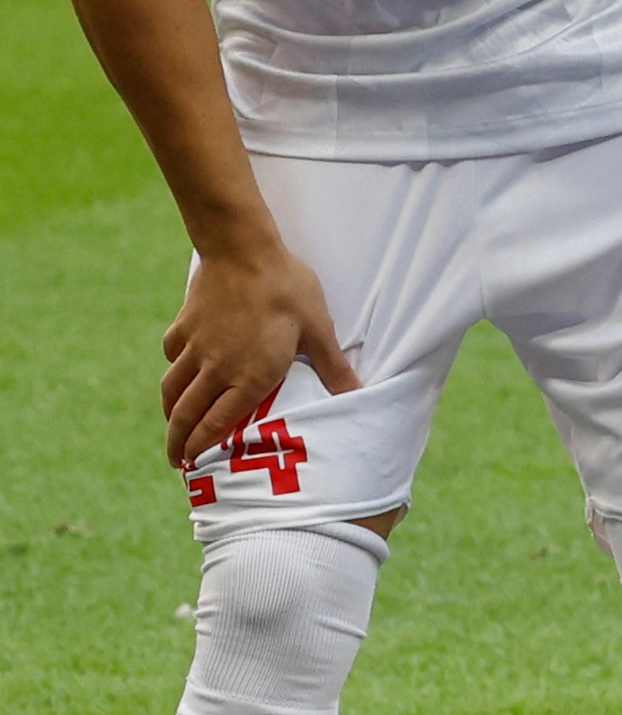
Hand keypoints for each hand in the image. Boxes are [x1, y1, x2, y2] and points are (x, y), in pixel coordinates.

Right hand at [162, 236, 355, 469]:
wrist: (242, 250)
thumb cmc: (286, 290)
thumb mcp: (319, 329)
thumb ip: (333, 367)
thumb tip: (358, 395)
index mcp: (250, 376)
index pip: (218, 424)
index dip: (202, 447)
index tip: (192, 464)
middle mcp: (216, 368)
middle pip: (186, 414)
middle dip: (178, 442)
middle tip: (176, 461)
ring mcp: (195, 348)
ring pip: (173, 389)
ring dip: (170, 413)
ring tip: (172, 426)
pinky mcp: (183, 327)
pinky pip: (173, 357)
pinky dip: (173, 370)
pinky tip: (178, 372)